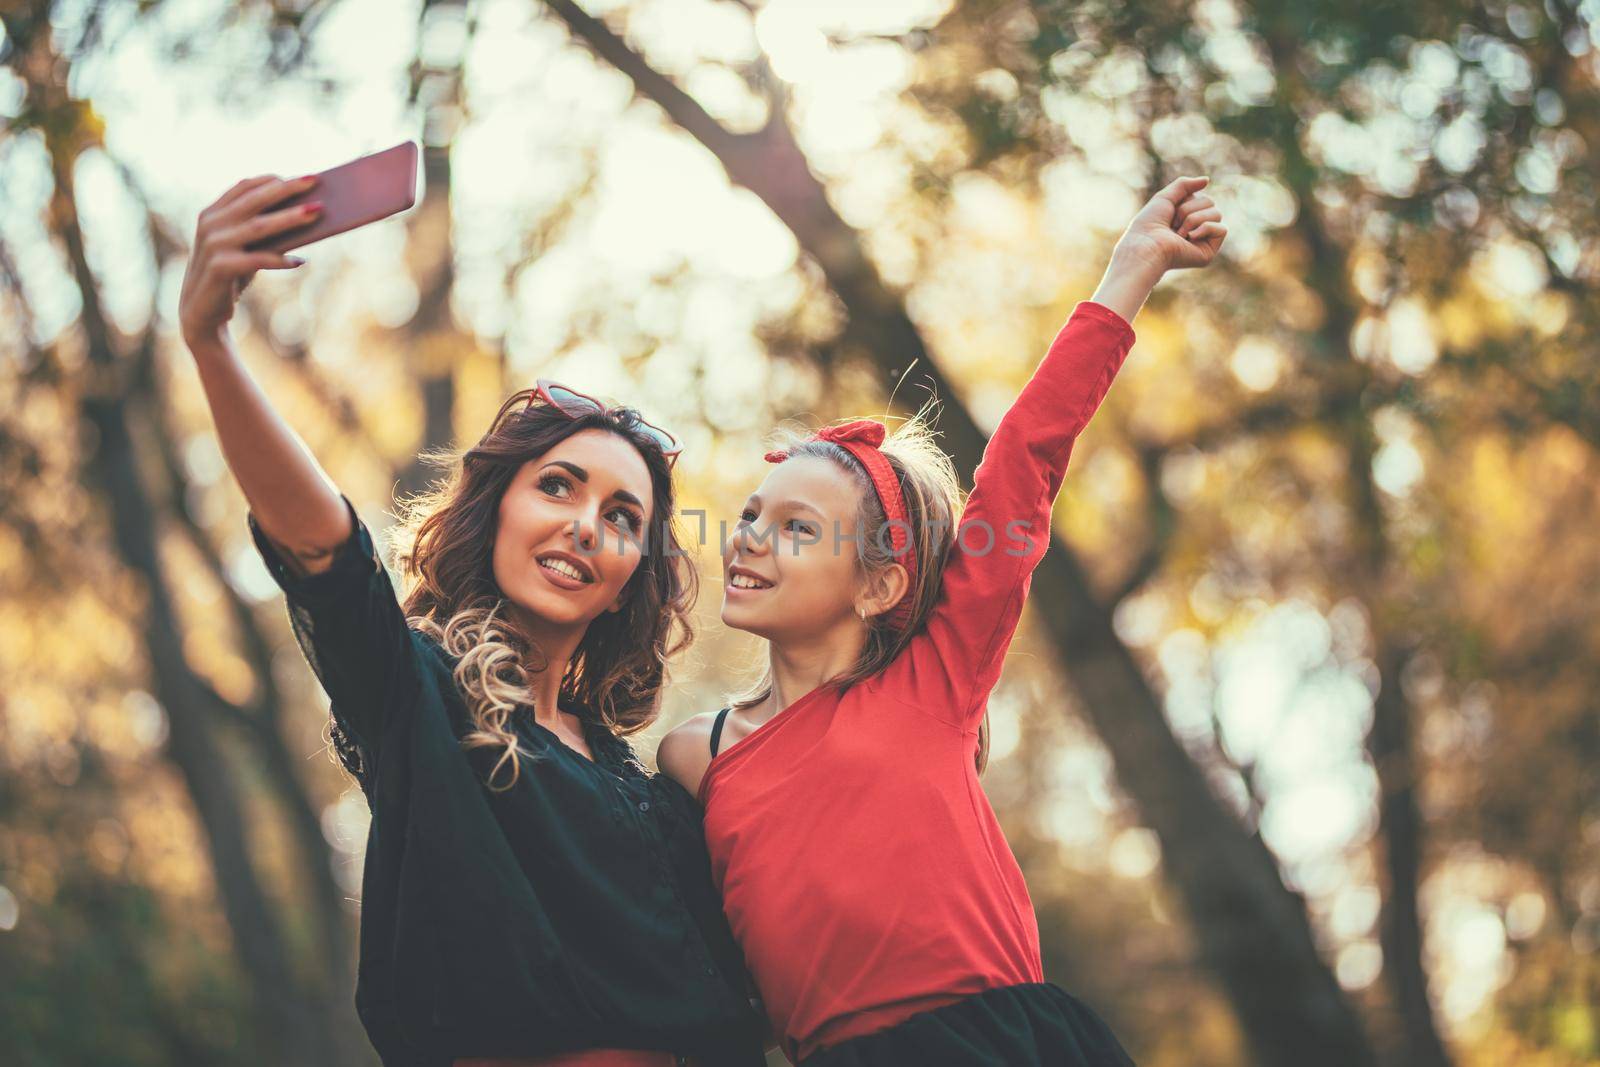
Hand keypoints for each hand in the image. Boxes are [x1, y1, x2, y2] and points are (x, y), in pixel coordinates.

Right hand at [178, 175, 321, 347]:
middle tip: (315, 181)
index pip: (244, 186)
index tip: (302, 176)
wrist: (201, 312)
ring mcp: (213, 245)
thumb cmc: (231, 275)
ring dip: (290, 218)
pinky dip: (280, 260)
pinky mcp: (220, 267)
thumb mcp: (244, 247)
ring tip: (317, 212)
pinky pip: (257, 259)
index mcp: (213, 213)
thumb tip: (306, 215)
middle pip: (254, 200)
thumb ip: (261, 229)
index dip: (273, 179)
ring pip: (259, 226)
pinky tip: (300, 261)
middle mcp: (210, 224)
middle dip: (287, 190)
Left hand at [1112, 175, 1226, 274]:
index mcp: (1186, 216)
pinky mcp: (1208, 252)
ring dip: (1193, 219)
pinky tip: (1190, 238)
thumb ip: (1184, 185)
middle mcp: (1196, 228)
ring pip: (1217, 214)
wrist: (1146, 245)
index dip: (1185, 199)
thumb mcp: (1165, 197)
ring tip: (1179, 233)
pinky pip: (1222, 229)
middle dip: (1188, 209)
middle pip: (1210, 203)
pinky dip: (1205, 229)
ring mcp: (1203, 240)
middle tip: (1173, 224)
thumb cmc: (1150, 224)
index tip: (1169, 212)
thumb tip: (1207, 180)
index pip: (1200, 196)